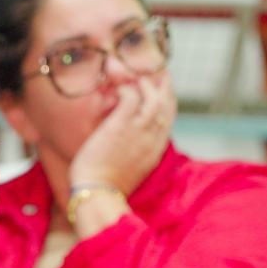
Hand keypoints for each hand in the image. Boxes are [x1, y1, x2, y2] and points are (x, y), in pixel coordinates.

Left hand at [69, 74, 176, 195]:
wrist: (98, 193)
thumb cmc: (107, 187)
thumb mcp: (132, 172)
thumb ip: (137, 156)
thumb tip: (130, 148)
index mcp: (155, 152)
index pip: (168, 120)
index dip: (169, 102)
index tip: (165, 91)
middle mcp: (151, 139)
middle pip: (166, 105)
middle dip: (165, 87)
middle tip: (160, 74)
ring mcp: (138, 131)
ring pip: (152, 97)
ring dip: (145, 84)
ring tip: (135, 78)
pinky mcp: (121, 125)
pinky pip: (130, 96)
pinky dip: (127, 88)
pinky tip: (119, 89)